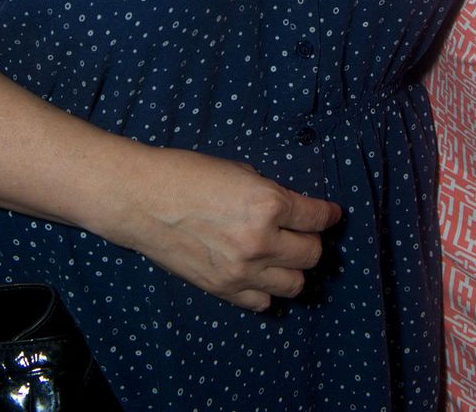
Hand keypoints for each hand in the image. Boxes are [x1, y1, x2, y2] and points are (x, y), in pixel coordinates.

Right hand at [102, 146, 342, 310]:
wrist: (143, 200)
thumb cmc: (188, 175)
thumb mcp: (240, 172)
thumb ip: (269, 193)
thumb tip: (289, 209)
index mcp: (268, 204)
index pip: (316, 217)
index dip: (328, 215)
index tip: (332, 214)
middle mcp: (261, 241)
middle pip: (311, 254)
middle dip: (312, 240)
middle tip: (304, 232)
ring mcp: (242, 270)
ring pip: (294, 284)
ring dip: (294, 268)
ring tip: (285, 255)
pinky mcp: (223, 289)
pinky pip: (262, 302)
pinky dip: (267, 289)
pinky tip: (261, 274)